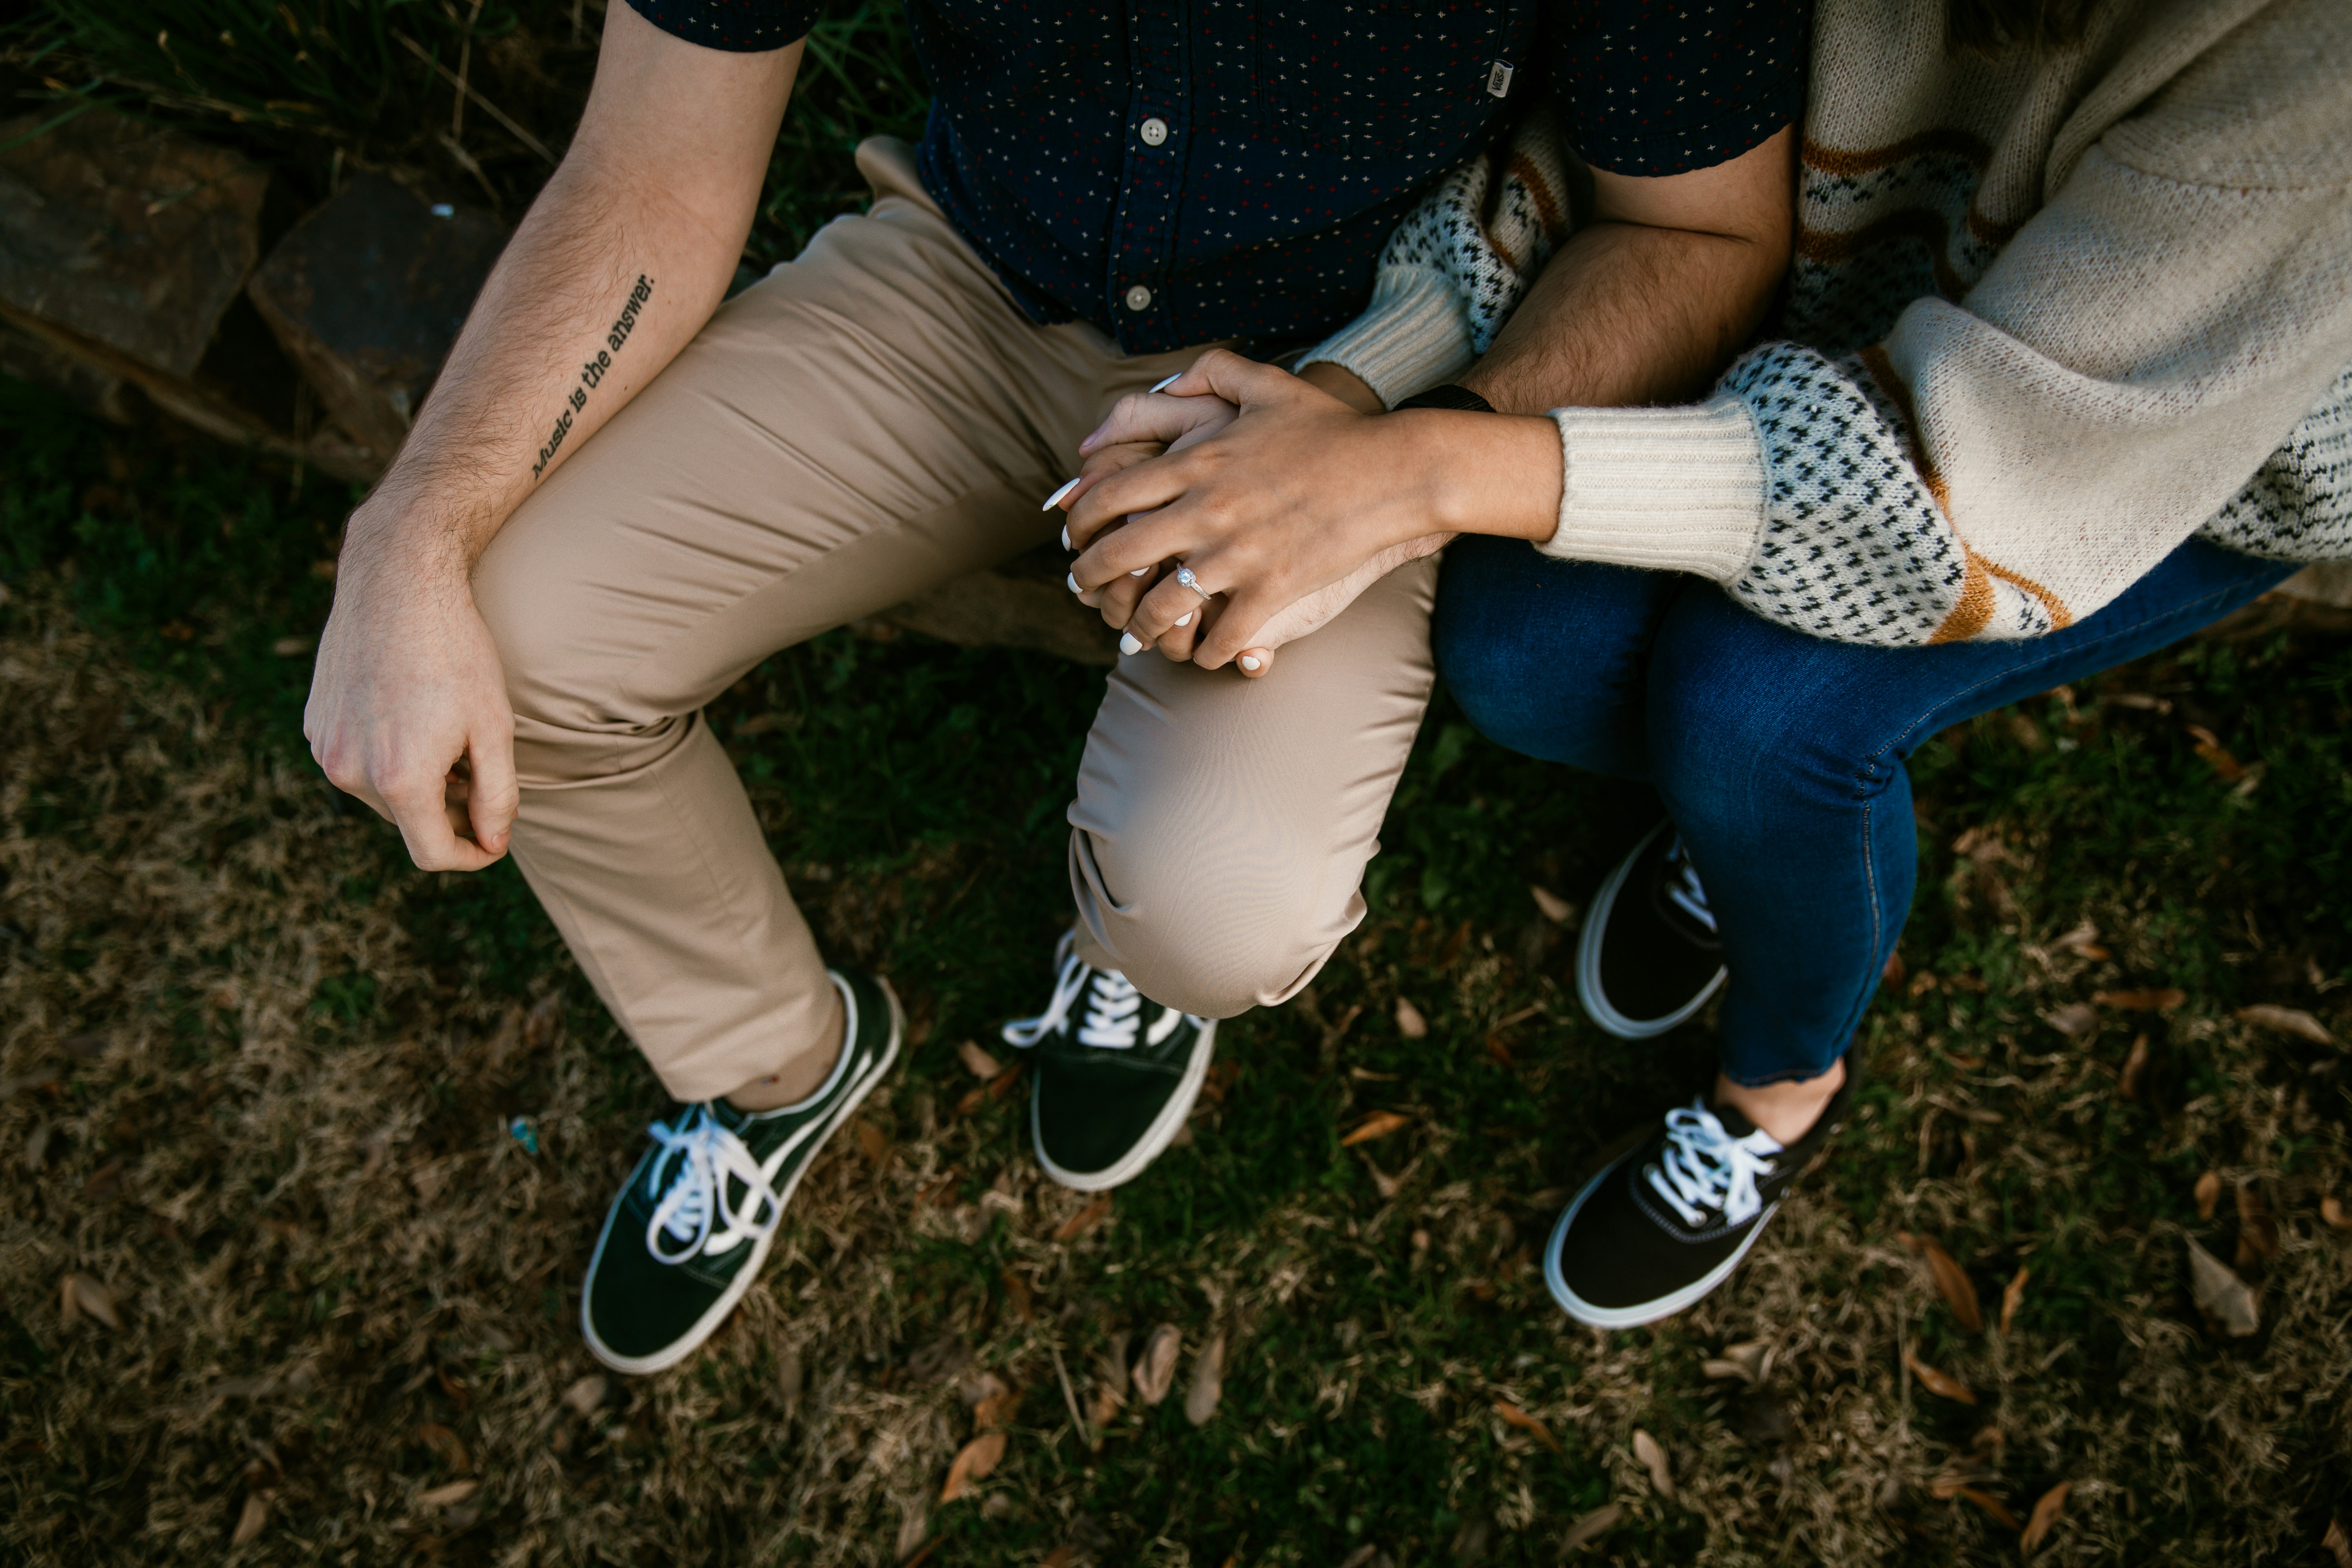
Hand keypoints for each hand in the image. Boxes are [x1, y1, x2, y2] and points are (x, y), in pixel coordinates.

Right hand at [304, 520, 518, 871]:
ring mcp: (325, 747)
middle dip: (446, 813)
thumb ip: (497, 795)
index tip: (492, 839)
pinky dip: (387, 756)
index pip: (432, 853)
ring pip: (381, 794)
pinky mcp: (315, 723)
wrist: (397, 584)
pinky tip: (410, 715)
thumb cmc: (456, 652)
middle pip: (408, 823)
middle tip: (476, 772)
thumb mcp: (493, 726)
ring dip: (416, 784)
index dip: (470, 855)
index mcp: (399, 779)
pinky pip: (356, 761)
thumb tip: (492, 841)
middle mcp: (350, 771)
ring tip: (445, 737)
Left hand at [1065, 350, 1557, 669]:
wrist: (1393, 470)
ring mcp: (1237, 554)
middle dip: (1089, 580)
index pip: (1106, 495)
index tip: (1075, 538)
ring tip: (1138, 634)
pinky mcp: (1272, 589)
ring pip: (1161, 606)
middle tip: (1087, 592)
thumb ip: (1211, 370)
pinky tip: (1204, 652)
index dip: (1077, 522)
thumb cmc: (1332, 428)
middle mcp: (1205, 511)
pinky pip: (1220, 636)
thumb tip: (1164, 385)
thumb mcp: (1267, 383)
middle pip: (1117, 555)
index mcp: (1195, 463)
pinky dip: (1205, 652)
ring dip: (1140, 627)